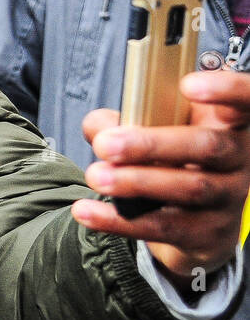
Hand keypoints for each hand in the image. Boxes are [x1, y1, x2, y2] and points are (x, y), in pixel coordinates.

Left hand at [70, 70, 249, 290]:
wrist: (195, 221)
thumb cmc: (175, 160)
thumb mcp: (157, 130)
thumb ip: (128, 119)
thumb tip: (99, 127)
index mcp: (228, 124)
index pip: (244, 102)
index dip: (227, 89)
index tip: (188, 85)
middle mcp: (237, 160)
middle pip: (207, 146)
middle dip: (152, 144)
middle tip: (105, 145)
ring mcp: (226, 199)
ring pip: (188, 188)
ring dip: (135, 182)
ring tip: (94, 175)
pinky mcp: (206, 234)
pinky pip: (163, 226)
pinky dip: (119, 220)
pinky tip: (85, 210)